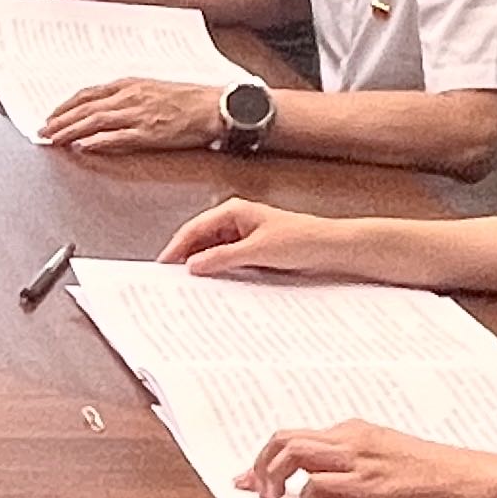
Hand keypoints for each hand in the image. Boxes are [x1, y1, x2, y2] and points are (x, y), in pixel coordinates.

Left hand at [41, 77, 226, 154]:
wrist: (215, 107)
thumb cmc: (188, 99)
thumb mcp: (152, 90)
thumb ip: (126, 97)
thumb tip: (102, 109)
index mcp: (129, 84)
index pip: (88, 93)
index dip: (65, 105)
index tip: (51, 115)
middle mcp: (130, 96)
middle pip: (85, 108)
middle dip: (60, 120)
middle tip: (43, 131)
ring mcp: (138, 114)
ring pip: (95, 122)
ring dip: (70, 131)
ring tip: (54, 139)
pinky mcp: (149, 133)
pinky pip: (117, 137)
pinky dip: (97, 142)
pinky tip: (82, 147)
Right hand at [160, 197, 326, 274]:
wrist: (333, 248)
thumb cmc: (302, 240)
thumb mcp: (257, 251)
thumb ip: (222, 258)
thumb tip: (193, 264)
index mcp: (234, 211)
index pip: (194, 229)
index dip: (176, 248)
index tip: (163, 267)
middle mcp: (237, 221)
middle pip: (201, 240)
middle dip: (187, 258)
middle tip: (173, 281)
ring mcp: (245, 235)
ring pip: (214, 252)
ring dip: (205, 267)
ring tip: (193, 287)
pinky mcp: (255, 250)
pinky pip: (229, 260)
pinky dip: (220, 272)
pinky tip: (217, 286)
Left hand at [245, 421, 496, 497]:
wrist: (470, 479)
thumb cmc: (435, 475)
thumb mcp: (388, 458)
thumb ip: (356, 462)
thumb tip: (323, 481)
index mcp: (354, 431)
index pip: (296, 435)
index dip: (265, 457)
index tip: (248, 477)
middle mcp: (350, 438)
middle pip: (283, 438)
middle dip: (259, 463)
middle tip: (254, 490)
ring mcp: (358, 459)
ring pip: (292, 453)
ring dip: (272, 476)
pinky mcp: (368, 483)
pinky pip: (318, 483)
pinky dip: (306, 497)